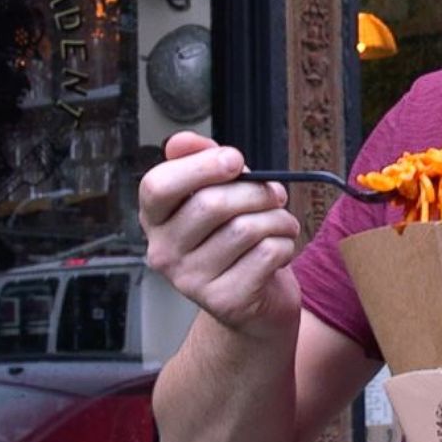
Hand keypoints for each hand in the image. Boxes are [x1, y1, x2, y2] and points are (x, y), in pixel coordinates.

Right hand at [139, 132, 302, 337]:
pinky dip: (285, 244)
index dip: (200, 166)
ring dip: (278, 219)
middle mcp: (164, 252)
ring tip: (281, 224)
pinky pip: (267, 253)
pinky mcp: (225, 300)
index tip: (235, 160)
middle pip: (211, 204)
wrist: (256, 301)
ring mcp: (191, 281)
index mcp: (156, 219)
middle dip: (256, 191)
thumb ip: (203, 161)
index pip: (157, 186)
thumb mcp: (221, 192)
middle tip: (275, 194)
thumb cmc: (236, 239)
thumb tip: (181, 141)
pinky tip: (280, 249)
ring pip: (245, 228)